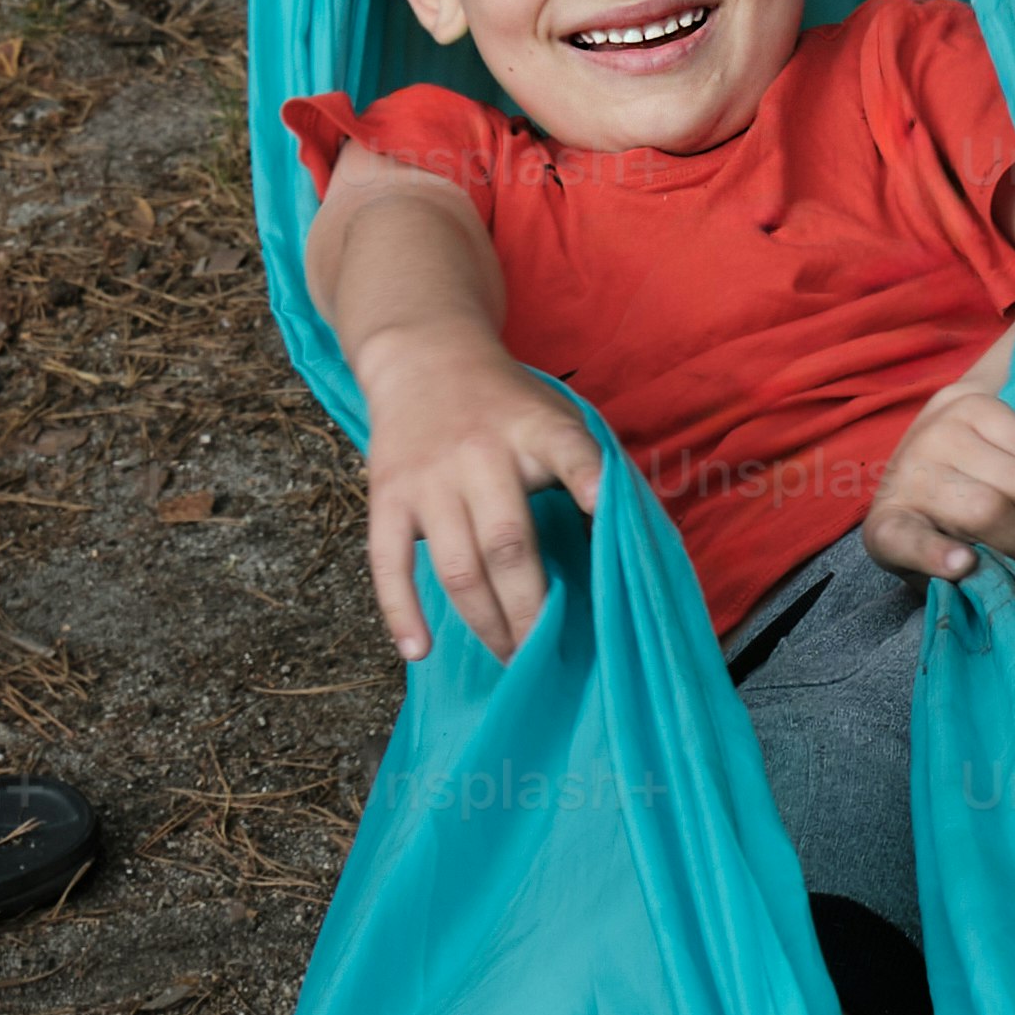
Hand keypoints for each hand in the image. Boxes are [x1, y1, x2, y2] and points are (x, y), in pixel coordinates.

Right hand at [354, 344, 603, 662]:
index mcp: (535, 430)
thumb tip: (626, 542)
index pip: (569, 451)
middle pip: (509, 546)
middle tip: (551, 655)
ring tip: (510, 658)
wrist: (425, 356)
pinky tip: (418, 651)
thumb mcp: (556, 416)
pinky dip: (401, 611)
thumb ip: (589, 468)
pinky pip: (389, 563)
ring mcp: (430, 479)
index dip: (588, 480)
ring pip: (457, 567)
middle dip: (533, 611)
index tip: (602, 510)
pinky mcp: (388, 496)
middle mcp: (480, 455)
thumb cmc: (508, 406)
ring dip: (485, 623)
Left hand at [862, 380, 1014, 581]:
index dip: (935, 555)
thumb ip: (953, 578)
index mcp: (889, 524)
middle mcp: (908, 472)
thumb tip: (980, 570)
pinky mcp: (975, 405)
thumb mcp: (928, 563)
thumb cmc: (934, 518)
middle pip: (987, 512)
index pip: (906, 539)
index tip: (965, 564)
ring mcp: (940, 432)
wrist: (930, 441)